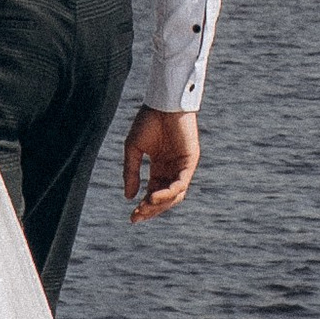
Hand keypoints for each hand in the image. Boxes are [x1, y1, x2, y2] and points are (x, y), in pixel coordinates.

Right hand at [123, 107, 199, 224]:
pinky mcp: (190, 161)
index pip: (153, 193)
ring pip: (175, 195)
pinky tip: (154, 196)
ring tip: (145, 206)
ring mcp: (182, 166)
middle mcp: (172, 169)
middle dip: (151, 209)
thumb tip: (129, 197)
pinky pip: (182, 183)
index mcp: (159, 167)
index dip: (144, 206)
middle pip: (164, 198)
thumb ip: (131, 172)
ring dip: (160, 204)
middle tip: (137, 215)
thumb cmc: (148, 120)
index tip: (132, 217)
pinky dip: (169, 192)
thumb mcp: (133, 149)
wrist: (162, 101)